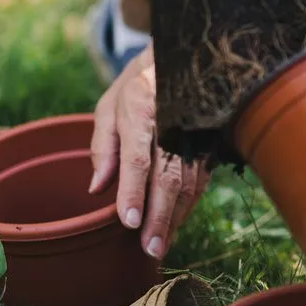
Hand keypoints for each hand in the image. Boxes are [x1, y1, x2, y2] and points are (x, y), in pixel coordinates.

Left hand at [88, 45, 208, 258]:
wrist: (184, 56)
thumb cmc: (138, 85)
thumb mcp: (110, 105)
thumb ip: (103, 146)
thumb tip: (96, 188)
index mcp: (142, 109)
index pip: (138, 158)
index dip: (133, 192)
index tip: (129, 222)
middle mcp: (173, 122)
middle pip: (169, 176)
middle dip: (160, 216)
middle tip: (149, 249)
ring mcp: (196, 132)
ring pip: (190, 182)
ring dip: (176, 217)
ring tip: (161, 245)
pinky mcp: (209, 141)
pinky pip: (201, 178)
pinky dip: (188, 205)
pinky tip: (176, 224)